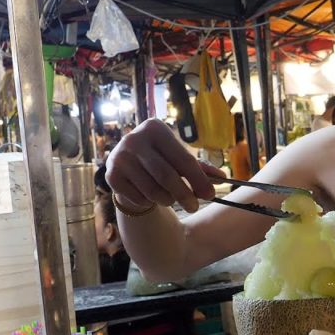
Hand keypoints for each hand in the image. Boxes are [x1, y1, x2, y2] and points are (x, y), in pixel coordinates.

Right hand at [105, 119, 226, 212]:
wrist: (128, 168)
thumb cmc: (160, 161)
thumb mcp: (178, 159)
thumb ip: (200, 168)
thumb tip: (223, 177)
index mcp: (155, 128)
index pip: (182, 159)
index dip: (198, 179)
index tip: (210, 195)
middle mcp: (134, 139)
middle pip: (167, 176)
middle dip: (184, 195)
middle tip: (194, 206)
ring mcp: (120, 157)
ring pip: (153, 190)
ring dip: (167, 200)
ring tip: (171, 199)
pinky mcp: (111, 175)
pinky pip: (139, 198)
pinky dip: (150, 203)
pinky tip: (150, 196)